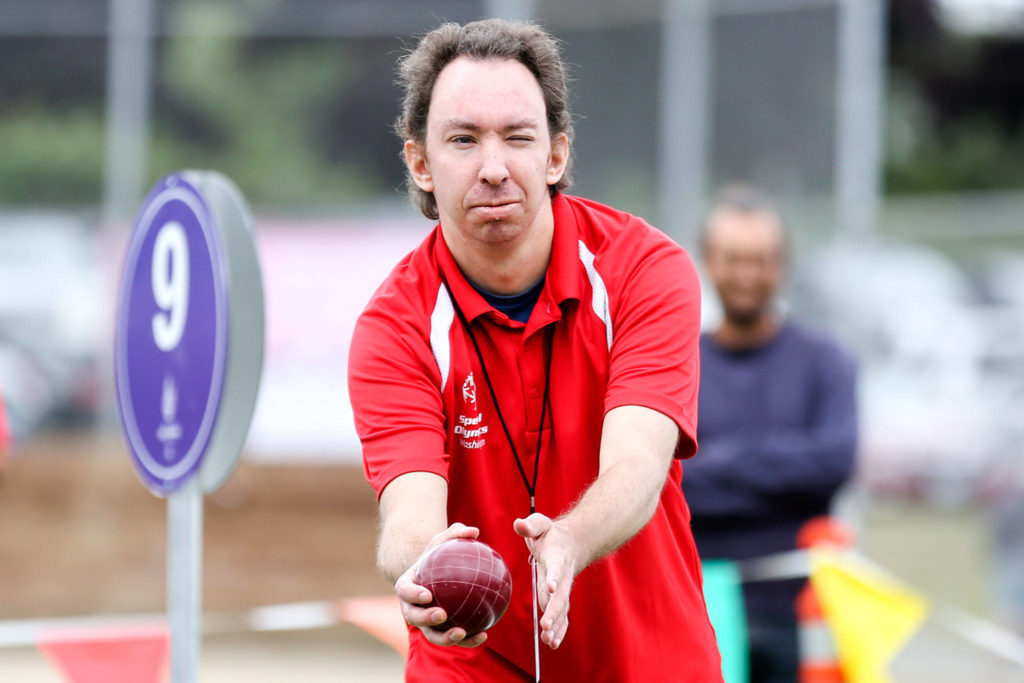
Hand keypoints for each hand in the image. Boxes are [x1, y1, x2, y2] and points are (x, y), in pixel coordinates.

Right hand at [394, 522, 488, 647]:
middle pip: (414, 617)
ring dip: (444, 637)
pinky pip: (453, 638)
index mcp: (407, 587)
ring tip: (461, 632)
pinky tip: (483, 636)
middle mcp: (411, 608)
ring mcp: (425, 623)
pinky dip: (467, 640)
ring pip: (431, 635)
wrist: (436, 577)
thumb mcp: (443, 542)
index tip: (428, 594)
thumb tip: (474, 531)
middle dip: (425, 619)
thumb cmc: (439, 556)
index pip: (405, 591)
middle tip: (442, 614)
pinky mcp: (440, 632)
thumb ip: (455, 534)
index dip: (413, 594)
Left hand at [513, 513, 576, 649]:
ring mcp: (562, 589)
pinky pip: (561, 616)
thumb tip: (518, 524)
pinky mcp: (559, 598)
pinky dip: (559, 630)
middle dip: (554, 611)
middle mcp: (563, 577)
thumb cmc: (550, 534)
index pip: (557, 568)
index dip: (555, 577)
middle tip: (546, 625)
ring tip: (549, 641)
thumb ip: (530, 525)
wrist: (572, 543)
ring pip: (561, 610)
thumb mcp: (540, 523)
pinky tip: (552, 643)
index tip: (552, 586)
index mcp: (557, 557)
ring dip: (556, 625)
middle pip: (560, 596)